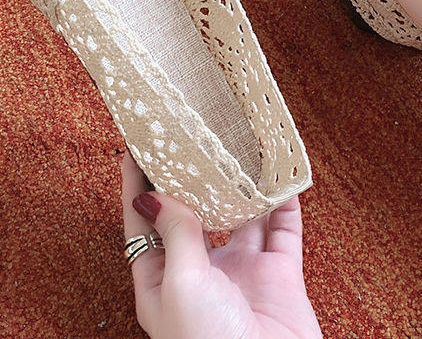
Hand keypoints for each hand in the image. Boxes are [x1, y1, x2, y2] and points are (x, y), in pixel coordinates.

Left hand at [121, 151, 321, 338]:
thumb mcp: (180, 285)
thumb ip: (175, 234)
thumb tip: (155, 192)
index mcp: (163, 281)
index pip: (144, 223)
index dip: (138, 185)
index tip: (136, 145)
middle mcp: (201, 273)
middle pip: (194, 213)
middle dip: (192, 178)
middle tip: (191, 137)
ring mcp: (241, 273)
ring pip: (241, 217)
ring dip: (241, 186)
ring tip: (239, 150)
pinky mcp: (278, 277)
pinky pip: (283, 231)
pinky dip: (285, 204)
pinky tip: (282, 179)